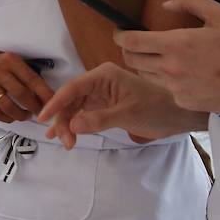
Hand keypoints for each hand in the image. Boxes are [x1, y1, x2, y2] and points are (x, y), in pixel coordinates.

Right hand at [0, 48, 53, 123]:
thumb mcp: (13, 60)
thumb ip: (27, 73)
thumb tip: (47, 93)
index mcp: (10, 59)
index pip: (32, 80)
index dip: (45, 94)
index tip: (54, 103)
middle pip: (22, 95)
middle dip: (35, 107)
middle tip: (42, 112)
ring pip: (8, 106)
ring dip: (21, 115)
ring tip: (27, 115)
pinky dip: (7, 118)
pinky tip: (12, 116)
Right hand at [38, 62, 183, 147]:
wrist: (177, 116)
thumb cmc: (156, 109)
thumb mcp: (127, 115)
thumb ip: (99, 120)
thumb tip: (72, 126)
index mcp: (103, 75)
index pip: (73, 88)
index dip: (55, 103)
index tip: (43, 118)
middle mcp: (99, 81)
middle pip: (71, 100)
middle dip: (64, 120)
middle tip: (65, 143)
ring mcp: (101, 94)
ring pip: (75, 109)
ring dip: (68, 125)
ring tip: (67, 145)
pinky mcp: (104, 106)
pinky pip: (84, 115)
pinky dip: (76, 126)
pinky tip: (67, 137)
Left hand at [115, 0, 219, 114]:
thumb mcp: (219, 13)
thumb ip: (189, 1)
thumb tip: (165, 5)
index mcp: (175, 45)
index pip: (131, 42)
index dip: (119, 35)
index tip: (120, 31)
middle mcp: (170, 69)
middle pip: (132, 60)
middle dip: (128, 49)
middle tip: (137, 42)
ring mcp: (175, 88)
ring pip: (145, 74)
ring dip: (146, 64)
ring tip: (160, 55)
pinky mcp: (182, 102)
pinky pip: (164, 88)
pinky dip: (166, 79)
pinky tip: (184, 72)